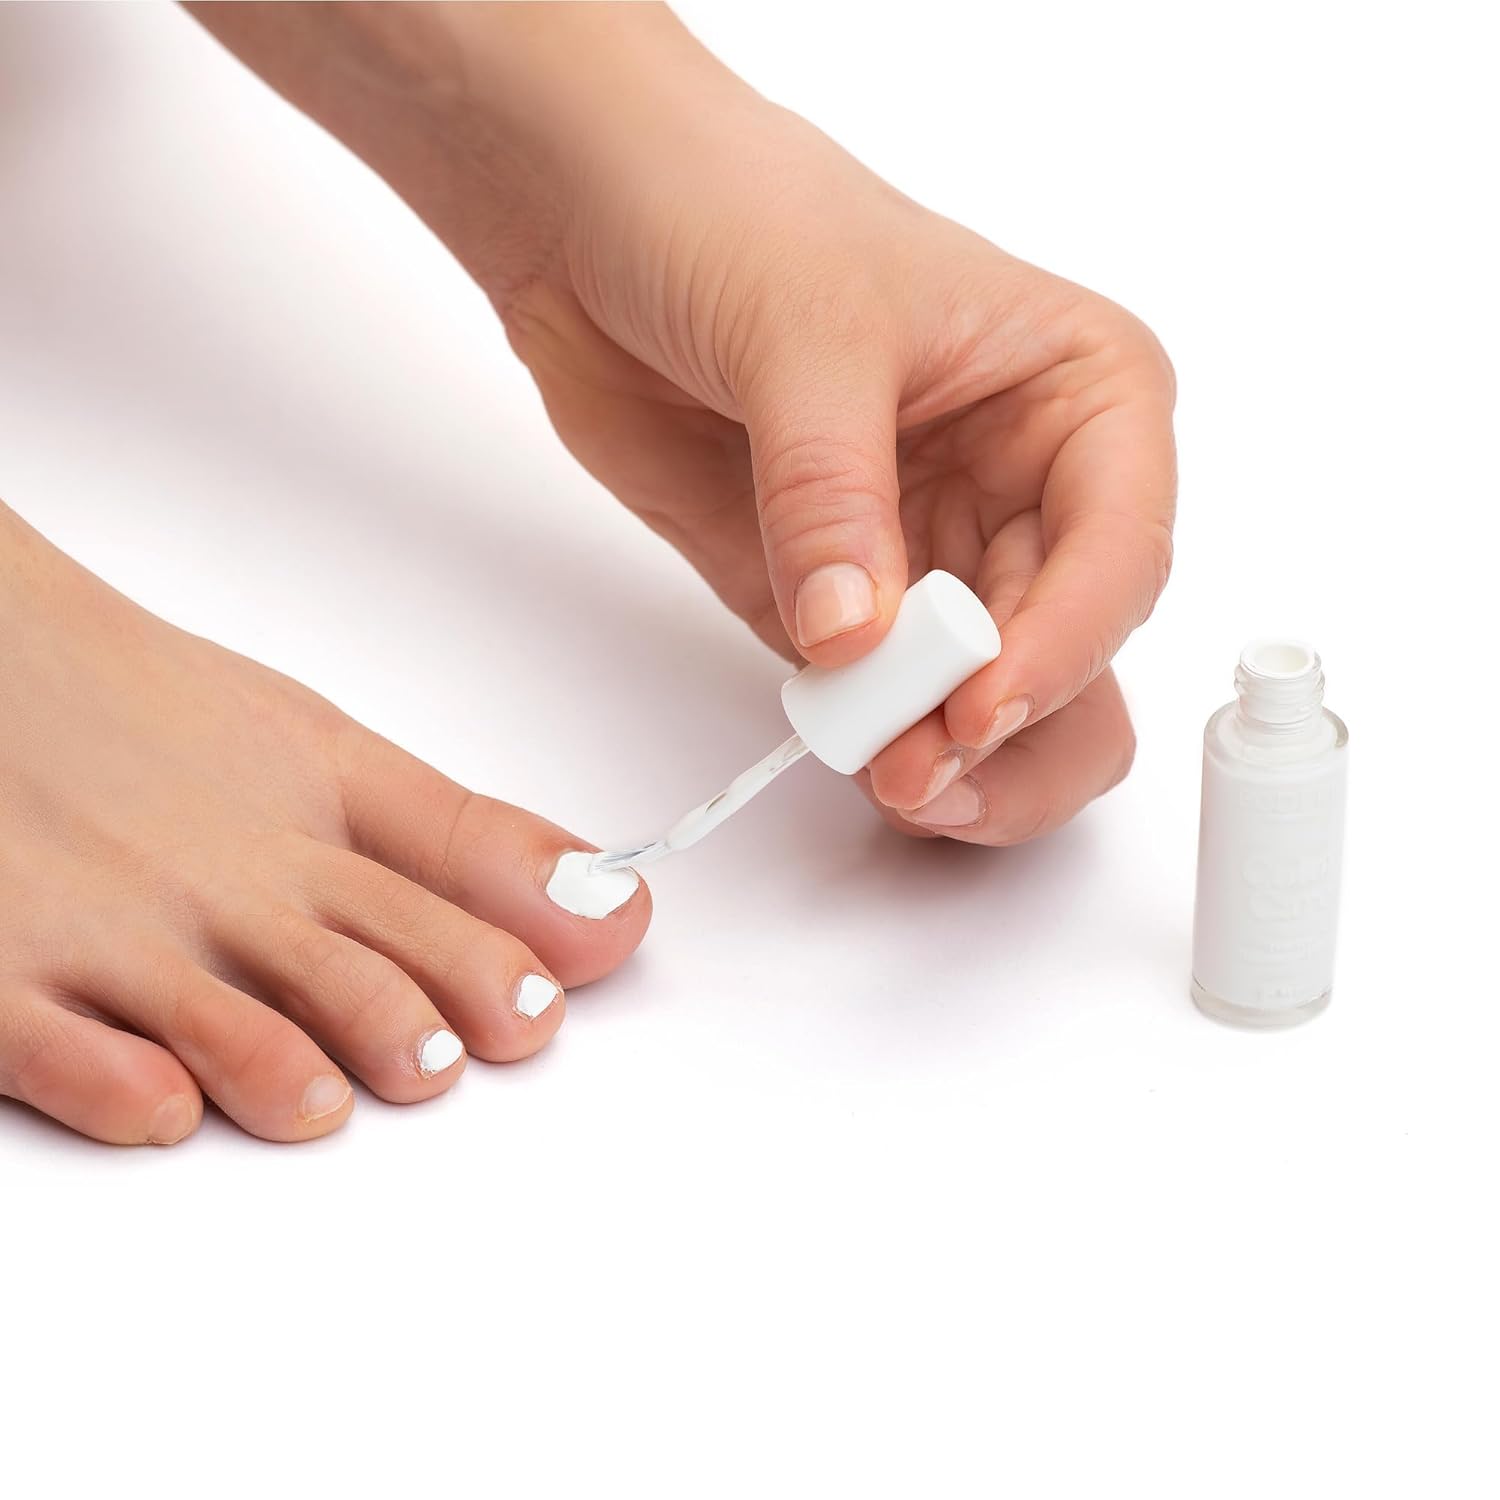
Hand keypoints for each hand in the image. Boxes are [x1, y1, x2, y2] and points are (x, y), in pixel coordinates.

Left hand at [192, 3, 1175, 845]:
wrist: (596, 225)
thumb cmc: (730, 208)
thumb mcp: (801, 330)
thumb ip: (830, 492)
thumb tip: (854, 634)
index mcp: (1079, 393)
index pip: (1121, 547)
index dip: (1066, 641)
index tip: (978, 704)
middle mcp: (1027, 488)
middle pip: (1077, 650)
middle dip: (1014, 728)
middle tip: (927, 769)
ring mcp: (937, 555)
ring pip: (998, 701)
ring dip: (953, 757)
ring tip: (884, 771)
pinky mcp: (848, 605)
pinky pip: (888, 705)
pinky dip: (873, 740)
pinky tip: (838, 742)